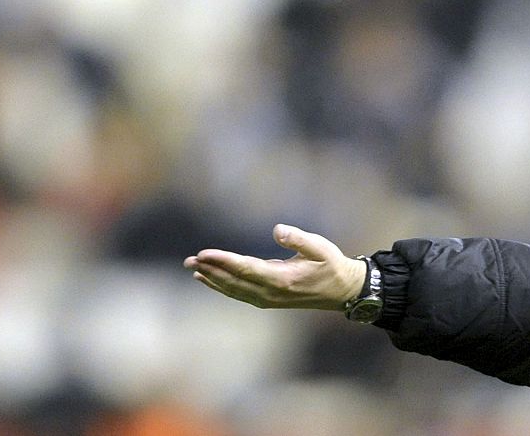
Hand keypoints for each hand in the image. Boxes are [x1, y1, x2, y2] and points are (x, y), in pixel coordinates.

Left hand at [184, 224, 366, 310]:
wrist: (341, 291)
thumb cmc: (331, 265)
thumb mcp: (320, 247)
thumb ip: (298, 238)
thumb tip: (277, 230)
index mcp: (282, 279)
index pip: (245, 269)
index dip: (223, 261)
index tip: (203, 254)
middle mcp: (271, 293)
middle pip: (233, 282)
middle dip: (210, 270)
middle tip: (188, 261)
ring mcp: (268, 299)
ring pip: (234, 290)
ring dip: (212, 279)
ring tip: (192, 269)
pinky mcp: (268, 300)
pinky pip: (239, 294)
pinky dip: (222, 287)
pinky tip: (210, 279)